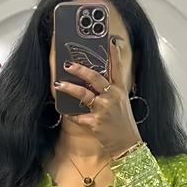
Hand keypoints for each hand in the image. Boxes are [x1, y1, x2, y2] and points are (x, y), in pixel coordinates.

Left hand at [53, 38, 141, 157]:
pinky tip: (68, 114)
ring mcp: (104, 109)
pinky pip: (79, 116)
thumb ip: (111, 93)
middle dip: (80, 69)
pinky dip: (72, 116)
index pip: (117, 69)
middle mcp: (112, 97)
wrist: (128, 144)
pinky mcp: (96, 122)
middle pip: (95, 77)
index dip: (113, 54)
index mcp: (120, 91)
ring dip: (69, 88)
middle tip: (69, 64)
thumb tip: (94, 86)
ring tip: (59, 84)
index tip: (109, 42)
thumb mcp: (122, 105)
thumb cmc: (123, 124)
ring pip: (83, 94)